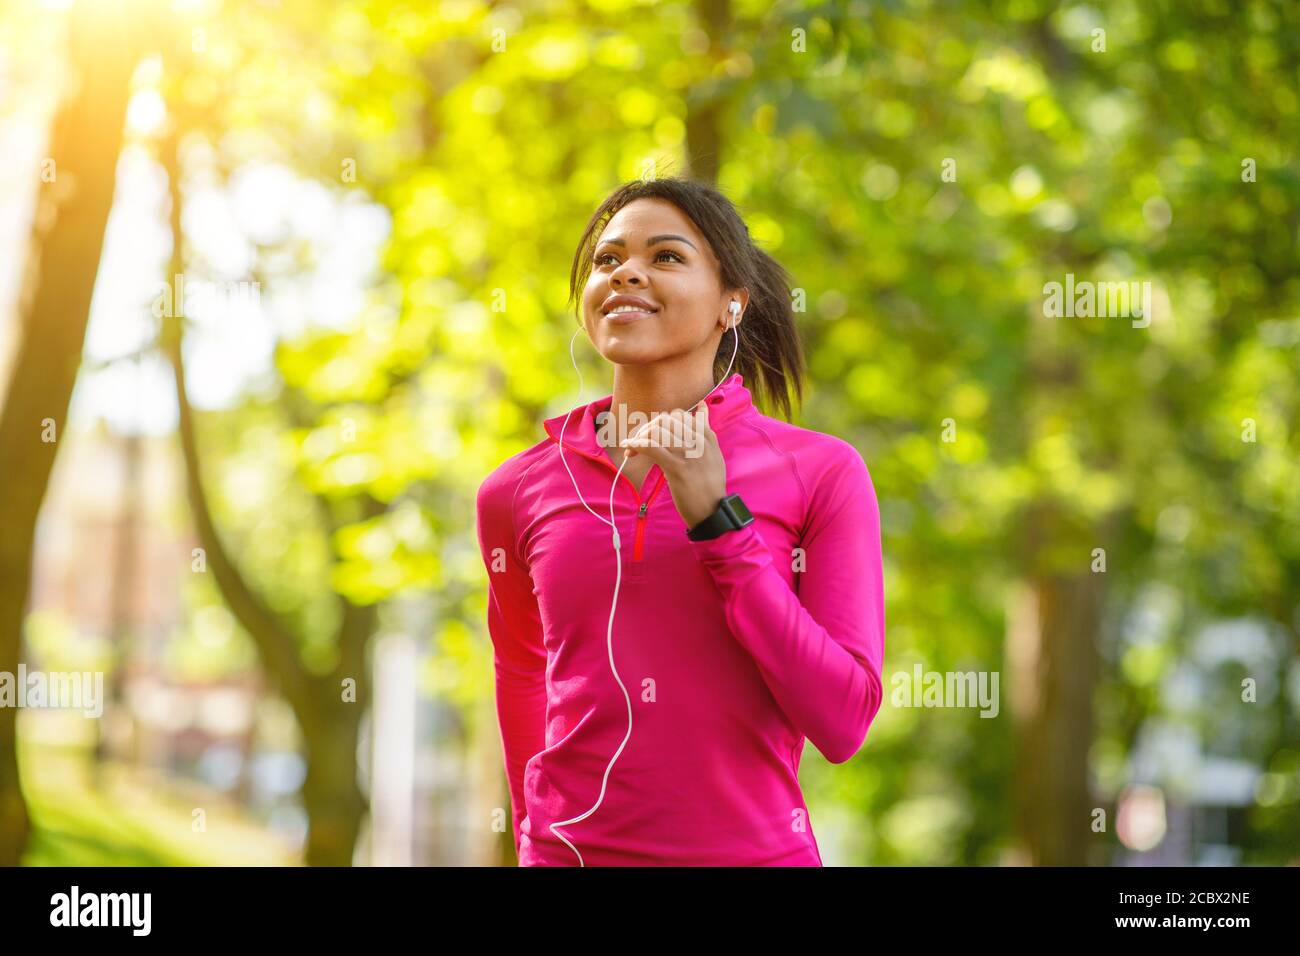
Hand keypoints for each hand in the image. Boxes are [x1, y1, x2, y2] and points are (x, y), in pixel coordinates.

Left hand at [619, 401, 725, 529]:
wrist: (713, 512)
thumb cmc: (709, 484)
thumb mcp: (714, 453)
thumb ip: (706, 429)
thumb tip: (701, 406)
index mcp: (707, 437)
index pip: (680, 415)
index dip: (661, 421)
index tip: (652, 435)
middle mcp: (699, 442)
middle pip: (666, 420)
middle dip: (648, 429)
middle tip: (639, 443)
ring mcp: (690, 455)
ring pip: (658, 431)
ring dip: (640, 438)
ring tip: (633, 450)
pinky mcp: (679, 470)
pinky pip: (652, 448)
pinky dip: (637, 445)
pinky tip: (630, 450)